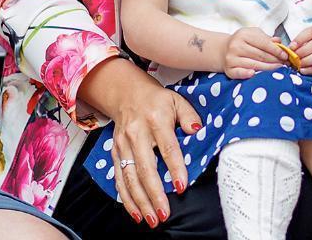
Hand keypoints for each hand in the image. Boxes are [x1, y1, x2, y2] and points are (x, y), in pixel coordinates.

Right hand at [107, 69, 202, 228]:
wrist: (126, 93)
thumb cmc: (155, 100)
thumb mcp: (177, 100)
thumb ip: (189, 116)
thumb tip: (196, 131)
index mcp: (155, 120)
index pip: (167, 148)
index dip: (175, 169)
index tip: (181, 187)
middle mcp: (136, 133)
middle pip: (145, 168)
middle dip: (154, 194)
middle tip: (164, 213)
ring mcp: (123, 144)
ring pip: (129, 178)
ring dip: (140, 202)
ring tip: (152, 219)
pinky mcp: (114, 152)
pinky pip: (119, 179)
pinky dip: (126, 198)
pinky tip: (136, 212)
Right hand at [223, 27, 283, 78]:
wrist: (223, 49)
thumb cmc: (243, 42)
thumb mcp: (253, 35)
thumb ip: (266, 38)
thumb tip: (279, 42)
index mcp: (243, 35)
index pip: (264, 43)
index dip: (276, 50)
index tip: (285, 55)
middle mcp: (236, 46)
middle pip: (260, 55)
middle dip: (275, 60)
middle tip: (285, 64)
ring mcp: (231, 58)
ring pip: (254, 65)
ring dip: (269, 69)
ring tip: (279, 70)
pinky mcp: (229, 69)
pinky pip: (240, 73)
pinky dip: (247, 74)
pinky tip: (255, 74)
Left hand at [290, 25, 311, 75]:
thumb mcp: (310, 40)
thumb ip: (301, 43)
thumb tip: (290, 50)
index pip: (311, 32)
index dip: (300, 39)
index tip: (291, 47)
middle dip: (303, 51)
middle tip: (294, 57)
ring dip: (307, 61)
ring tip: (298, 64)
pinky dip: (311, 69)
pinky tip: (303, 70)